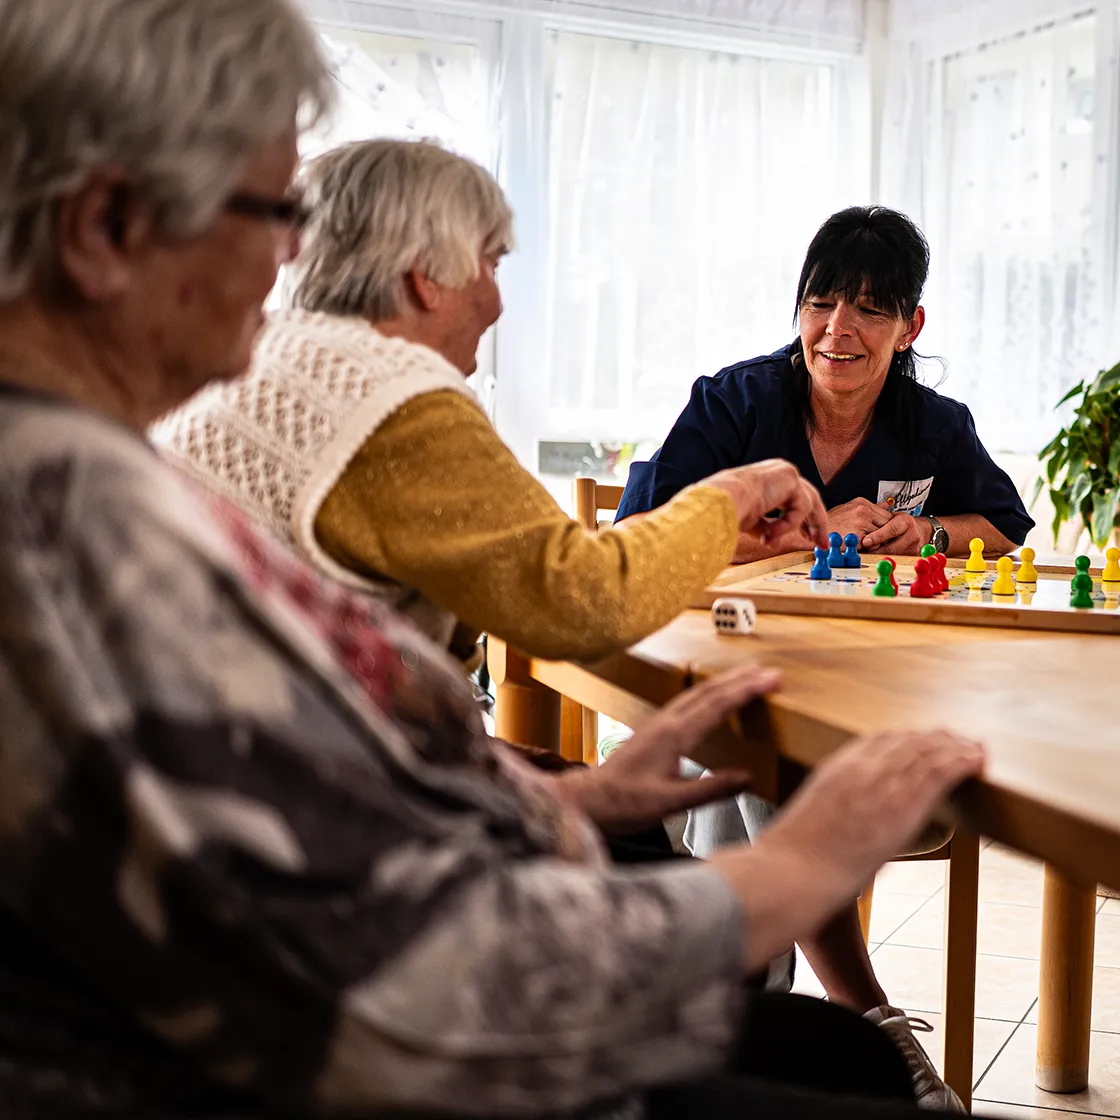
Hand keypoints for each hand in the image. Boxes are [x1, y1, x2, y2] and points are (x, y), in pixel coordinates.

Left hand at [556, 665, 780, 831]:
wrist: (590, 799)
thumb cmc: (625, 803)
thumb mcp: (671, 803)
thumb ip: (710, 790)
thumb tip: (748, 777)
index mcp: (674, 735)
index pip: (717, 705)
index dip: (747, 690)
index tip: (772, 679)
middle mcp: (666, 722)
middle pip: (708, 692)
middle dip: (741, 679)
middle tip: (769, 671)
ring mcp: (658, 723)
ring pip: (697, 694)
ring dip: (725, 683)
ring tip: (748, 677)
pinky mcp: (653, 729)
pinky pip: (687, 702)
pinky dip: (709, 694)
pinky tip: (713, 699)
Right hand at [704, 460, 827, 550]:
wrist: (724, 502)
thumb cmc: (730, 509)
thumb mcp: (752, 522)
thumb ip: (768, 528)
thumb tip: (774, 543)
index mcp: (769, 479)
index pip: (794, 497)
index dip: (803, 519)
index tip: (808, 537)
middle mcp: (780, 472)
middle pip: (809, 498)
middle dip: (816, 524)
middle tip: (821, 544)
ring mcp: (787, 473)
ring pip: (808, 503)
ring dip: (794, 527)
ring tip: (772, 538)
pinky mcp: (791, 479)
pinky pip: (801, 508)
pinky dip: (787, 524)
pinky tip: (771, 531)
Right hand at [709, 727, 984, 970]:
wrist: (788, 874)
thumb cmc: (790, 864)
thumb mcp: (809, 829)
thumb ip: (831, 822)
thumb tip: (842, 838)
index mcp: (832, 769)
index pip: (875, 741)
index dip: (903, 738)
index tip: (919, 740)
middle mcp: (857, 769)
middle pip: (904, 741)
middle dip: (933, 738)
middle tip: (956, 740)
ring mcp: (879, 783)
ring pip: (927, 751)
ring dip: (954, 747)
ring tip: (974, 749)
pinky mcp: (901, 804)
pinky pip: (940, 770)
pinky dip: (962, 761)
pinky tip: (976, 761)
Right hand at [826, 497, 892, 541]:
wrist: (816, 533)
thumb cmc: (831, 524)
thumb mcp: (850, 510)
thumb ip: (869, 509)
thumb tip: (885, 505)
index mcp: (861, 502)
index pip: (885, 513)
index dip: (883, 524)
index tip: (879, 529)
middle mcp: (862, 509)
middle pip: (886, 522)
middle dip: (882, 532)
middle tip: (872, 537)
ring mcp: (861, 520)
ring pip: (882, 533)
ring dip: (876, 540)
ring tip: (863, 540)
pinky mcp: (858, 532)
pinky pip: (874, 542)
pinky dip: (869, 546)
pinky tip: (858, 544)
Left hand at [861, 512, 932, 554]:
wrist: (921, 529)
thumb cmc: (901, 522)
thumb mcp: (891, 516)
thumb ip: (878, 520)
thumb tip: (862, 525)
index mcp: (906, 521)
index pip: (891, 530)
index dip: (877, 537)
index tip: (865, 541)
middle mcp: (912, 534)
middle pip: (891, 547)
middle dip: (875, 550)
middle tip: (863, 550)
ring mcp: (914, 547)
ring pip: (893, 556)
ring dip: (879, 556)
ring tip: (868, 554)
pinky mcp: (913, 556)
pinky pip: (897, 559)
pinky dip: (886, 558)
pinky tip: (878, 556)